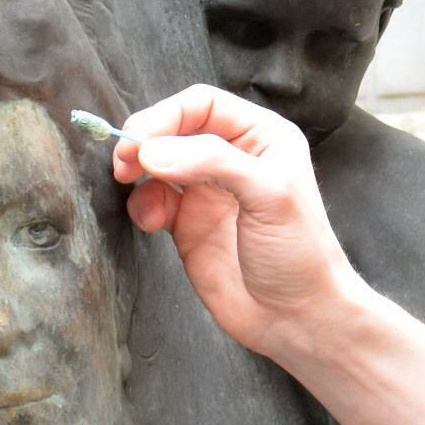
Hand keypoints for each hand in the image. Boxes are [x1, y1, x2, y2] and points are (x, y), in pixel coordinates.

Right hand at [111, 84, 362, 362]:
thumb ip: (212, 163)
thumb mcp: (269, 195)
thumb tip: (151, 151)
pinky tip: (150, 222)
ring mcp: (207, 191)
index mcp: (261, 137)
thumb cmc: (299, 253)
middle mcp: (232, 157)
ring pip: (157, 163)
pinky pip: (152, 201)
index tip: (140, 140)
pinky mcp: (187, 224)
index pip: (202, 104)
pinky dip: (142, 205)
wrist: (297, 319)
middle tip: (124, 161)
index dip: (167, 115)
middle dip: (145, 140)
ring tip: (129, 184)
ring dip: (138, 171)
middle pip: (174, 128)